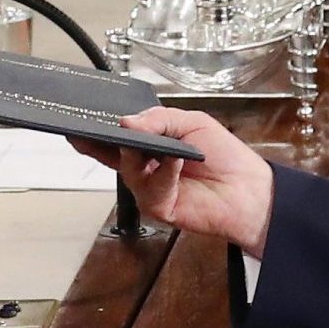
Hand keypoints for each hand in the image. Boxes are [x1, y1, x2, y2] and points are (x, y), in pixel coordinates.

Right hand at [66, 107, 276, 256]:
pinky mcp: (159, 207)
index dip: (97, 131)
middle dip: (100, 143)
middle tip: (91, 131)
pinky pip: (150, 189)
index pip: (117, 137)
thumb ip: (158, 120)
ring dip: (139, 155)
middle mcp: (146, 167)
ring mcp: (150, 188)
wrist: (248, 189)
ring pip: (128, 170)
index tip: (80, 121)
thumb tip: (126, 122)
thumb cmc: (224, 156)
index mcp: (152, 145)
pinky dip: (164, 174)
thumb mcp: (191, 123)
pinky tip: (176, 164)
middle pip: (112, 155)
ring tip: (154, 145)